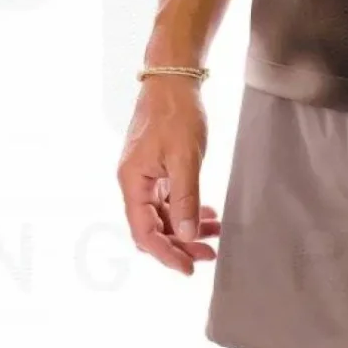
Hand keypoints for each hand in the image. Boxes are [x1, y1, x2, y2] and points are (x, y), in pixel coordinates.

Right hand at [117, 78, 221, 275]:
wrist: (173, 78)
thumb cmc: (176, 113)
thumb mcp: (185, 159)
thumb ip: (185, 199)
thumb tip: (184, 235)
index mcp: (132, 182)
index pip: (144, 232)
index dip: (166, 254)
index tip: (188, 268)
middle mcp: (134, 182)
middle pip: (152, 227)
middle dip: (179, 244)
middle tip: (209, 254)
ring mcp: (145, 176)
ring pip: (163, 215)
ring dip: (187, 227)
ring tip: (216, 233)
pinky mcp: (157, 168)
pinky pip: (169, 199)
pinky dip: (187, 209)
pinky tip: (208, 214)